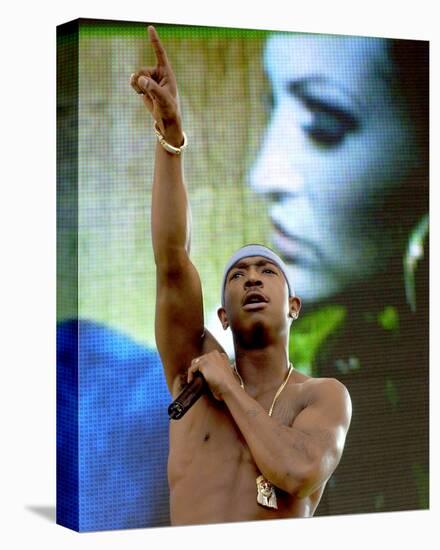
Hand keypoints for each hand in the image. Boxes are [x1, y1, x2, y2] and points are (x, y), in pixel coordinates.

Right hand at [130, 25, 181, 142]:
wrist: (165, 119)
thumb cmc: (169, 109)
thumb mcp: (163, 99)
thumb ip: (152, 88)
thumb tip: (140, 79)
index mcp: (166, 72)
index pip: (160, 53)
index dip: (154, 41)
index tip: (150, 28)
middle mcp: (157, 73)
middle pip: (141, 70)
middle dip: (141, 82)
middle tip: (148, 92)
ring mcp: (150, 78)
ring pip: (136, 75)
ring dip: (137, 86)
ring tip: (145, 94)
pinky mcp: (143, 85)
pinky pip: (133, 81)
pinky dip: (134, 88)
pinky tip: (141, 94)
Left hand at [187, 351, 239, 400]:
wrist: (229, 388)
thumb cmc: (227, 386)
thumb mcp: (223, 375)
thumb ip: (216, 371)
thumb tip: (206, 375)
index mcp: (221, 356)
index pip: (208, 359)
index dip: (203, 368)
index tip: (201, 376)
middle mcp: (215, 354)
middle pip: (200, 359)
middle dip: (197, 369)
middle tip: (195, 379)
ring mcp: (209, 357)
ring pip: (195, 363)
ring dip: (193, 372)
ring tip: (193, 380)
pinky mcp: (203, 363)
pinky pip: (191, 369)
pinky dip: (190, 376)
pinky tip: (191, 382)